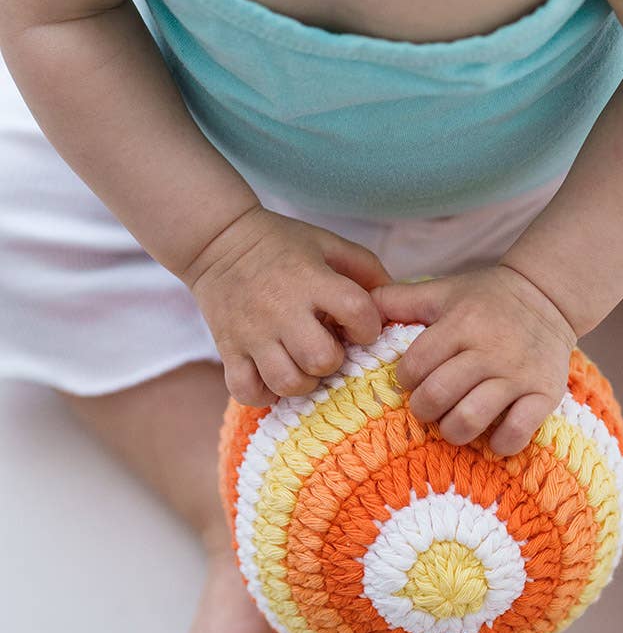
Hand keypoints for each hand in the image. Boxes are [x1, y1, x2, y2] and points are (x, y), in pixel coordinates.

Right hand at [184, 204, 392, 405]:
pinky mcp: (227, 350)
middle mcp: (281, 309)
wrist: (216, 239)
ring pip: (287, 383)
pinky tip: (272, 376)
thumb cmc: (282, 245)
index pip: (357, 313)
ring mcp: (252, 333)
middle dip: (333, 361)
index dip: (368, 327)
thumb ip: (366, 269)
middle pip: (322, 359)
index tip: (358, 326)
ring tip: (301, 366)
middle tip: (326, 349)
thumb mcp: (328, 244)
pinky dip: (263, 393)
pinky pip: (247, 391)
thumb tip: (396, 302)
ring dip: (302, 382)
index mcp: (311, 280)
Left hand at [369, 264, 576, 456]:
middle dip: (424, 410)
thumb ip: (398, 299)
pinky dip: (499, 443)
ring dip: (453, 430)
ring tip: (454, 424)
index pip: (415, 366)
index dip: (406, 381)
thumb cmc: (486, 300)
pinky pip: (516, 433)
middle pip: (438, 396)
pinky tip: (492, 435)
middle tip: (429, 407)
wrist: (548, 297)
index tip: (414, 381)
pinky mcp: (544, 394)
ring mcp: (518, 375)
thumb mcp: (442, 291)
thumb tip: (357, 310)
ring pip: (471, 419)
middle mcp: (490, 349)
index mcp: (462, 323)